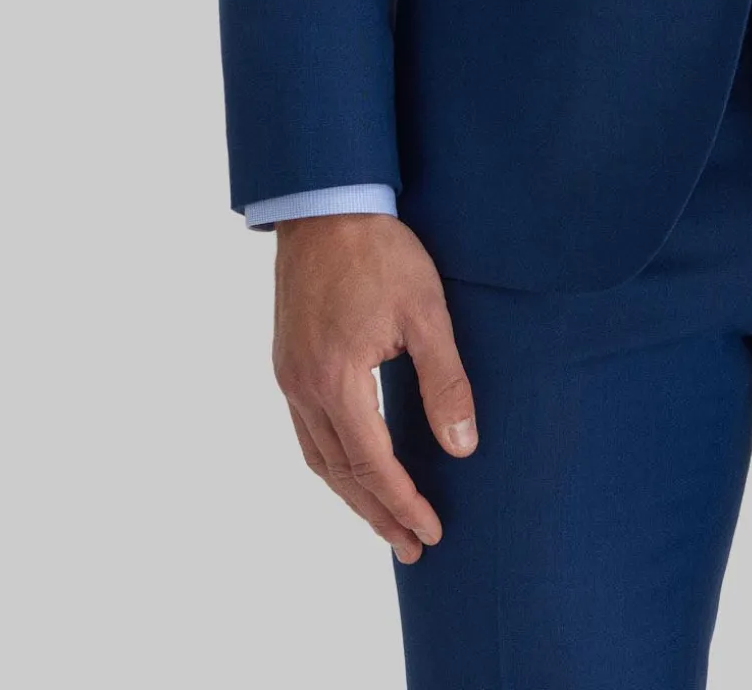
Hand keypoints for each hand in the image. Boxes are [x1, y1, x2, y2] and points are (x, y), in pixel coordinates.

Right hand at [271, 213, 477, 562]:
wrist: (326, 205)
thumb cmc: (380, 252)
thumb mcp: (426, 313)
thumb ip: (445, 381)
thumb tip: (463, 446)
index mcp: (337, 381)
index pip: (373, 465)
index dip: (403, 504)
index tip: (430, 532)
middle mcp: (304, 388)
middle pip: (341, 473)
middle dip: (377, 514)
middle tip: (411, 546)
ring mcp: (290, 376)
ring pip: (319, 457)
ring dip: (352, 494)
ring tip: (384, 520)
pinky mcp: (288, 361)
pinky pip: (307, 431)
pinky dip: (332, 462)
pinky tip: (352, 467)